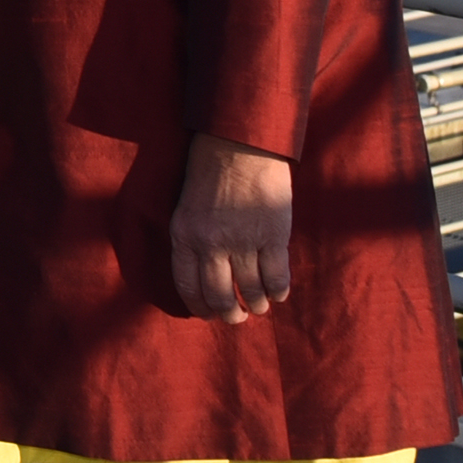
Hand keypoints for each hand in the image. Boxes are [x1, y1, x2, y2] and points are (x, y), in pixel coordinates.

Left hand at [171, 133, 293, 321]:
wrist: (238, 145)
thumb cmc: (209, 174)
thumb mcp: (186, 208)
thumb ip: (192, 242)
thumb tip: (203, 281)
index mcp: (184, 234)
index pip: (188, 286)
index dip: (200, 307)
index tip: (208, 315)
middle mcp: (211, 242)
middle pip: (221, 297)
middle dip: (230, 315)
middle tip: (237, 317)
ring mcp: (243, 241)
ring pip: (252, 293)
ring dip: (257, 305)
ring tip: (258, 305)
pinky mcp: (273, 237)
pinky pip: (277, 280)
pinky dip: (278, 292)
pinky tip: (276, 293)